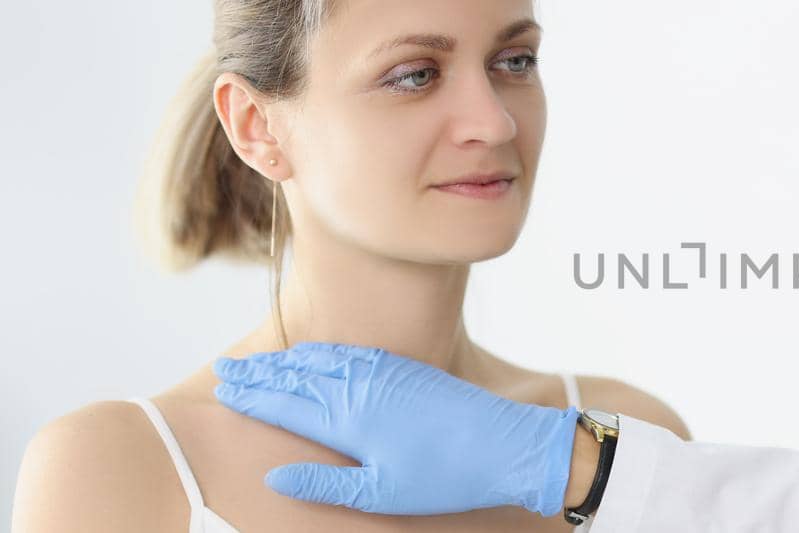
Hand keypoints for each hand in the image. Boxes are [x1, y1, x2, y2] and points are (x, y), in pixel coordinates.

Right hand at [211, 342, 580, 516]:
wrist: (507, 444)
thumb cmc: (446, 476)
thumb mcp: (380, 492)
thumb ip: (324, 482)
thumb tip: (275, 475)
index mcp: (347, 419)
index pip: (284, 403)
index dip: (250, 396)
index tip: (222, 389)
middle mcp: (361, 387)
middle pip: (297, 376)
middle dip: (258, 374)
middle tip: (225, 369)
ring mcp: (385, 373)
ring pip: (323, 361)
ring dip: (288, 361)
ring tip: (260, 362)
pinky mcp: (408, 369)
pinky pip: (354, 354)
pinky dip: (326, 353)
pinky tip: (319, 355)